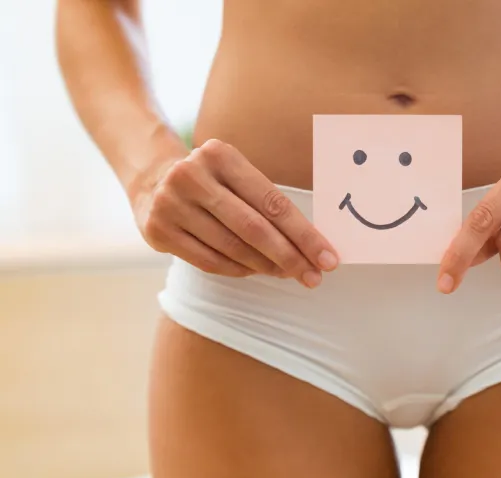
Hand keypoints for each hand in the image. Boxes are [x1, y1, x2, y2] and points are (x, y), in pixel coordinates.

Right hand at [130, 139, 338, 287]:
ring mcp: (170, 204)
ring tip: (288, 274)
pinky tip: (256, 271)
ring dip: (267, 267)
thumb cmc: (213, 181)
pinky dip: (239, 270)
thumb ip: (267, 202)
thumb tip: (312, 245)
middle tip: (314, 277)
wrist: (150, 179)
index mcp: (220, 156)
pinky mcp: (158, 231)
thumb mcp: (236, 173)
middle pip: (254, 228)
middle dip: (290, 257)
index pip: (273, 202)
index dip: (304, 235)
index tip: (328, 258)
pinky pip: (210, 261)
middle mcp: (192, 176)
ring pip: (233, 248)